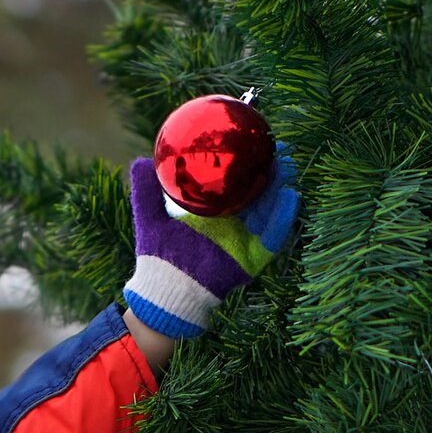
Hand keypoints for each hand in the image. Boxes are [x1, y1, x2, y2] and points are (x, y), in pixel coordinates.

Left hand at [123, 147, 300, 337]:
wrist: (161, 291)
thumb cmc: (157, 257)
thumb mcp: (151, 218)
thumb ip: (147, 191)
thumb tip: (142, 160)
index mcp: (213, 213)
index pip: (236, 184)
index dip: (247, 164)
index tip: (255, 141)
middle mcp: (232, 224)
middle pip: (259, 193)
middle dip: (271, 171)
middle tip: (279, 148)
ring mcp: (244, 240)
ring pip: (269, 210)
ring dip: (280, 187)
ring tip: (285, 165)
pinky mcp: (251, 258)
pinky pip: (272, 237)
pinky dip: (282, 218)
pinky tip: (290, 197)